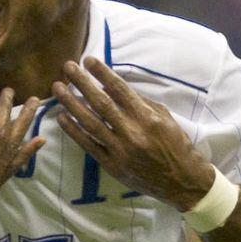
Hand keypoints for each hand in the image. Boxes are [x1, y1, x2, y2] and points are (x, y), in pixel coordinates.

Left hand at [53, 57, 214, 210]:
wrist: (182, 182)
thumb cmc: (176, 145)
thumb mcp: (165, 118)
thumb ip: (140, 103)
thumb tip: (113, 88)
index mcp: (147, 117)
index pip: (120, 90)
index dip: (102, 73)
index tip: (88, 59)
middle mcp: (132, 132)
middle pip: (101, 103)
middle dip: (82, 83)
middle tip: (68, 67)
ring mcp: (120, 150)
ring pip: (90, 123)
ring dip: (71, 104)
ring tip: (58, 88)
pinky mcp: (112, 165)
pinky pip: (88, 145)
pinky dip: (73, 131)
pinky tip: (61, 118)